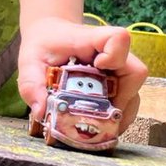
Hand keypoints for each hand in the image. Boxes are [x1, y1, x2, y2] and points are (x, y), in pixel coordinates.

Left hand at [17, 17, 146, 132]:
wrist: (51, 37)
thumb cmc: (44, 46)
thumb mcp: (30, 61)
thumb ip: (31, 84)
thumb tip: (41, 111)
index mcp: (93, 40)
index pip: (119, 38)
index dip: (115, 56)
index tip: (98, 68)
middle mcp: (113, 54)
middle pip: (135, 73)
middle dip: (120, 100)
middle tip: (97, 116)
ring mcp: (118, 70)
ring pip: (135, 93)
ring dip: (120, 113)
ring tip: (98, 128)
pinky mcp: (118, 85)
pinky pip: (128, 103)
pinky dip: (116, 117)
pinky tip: (99, 125)